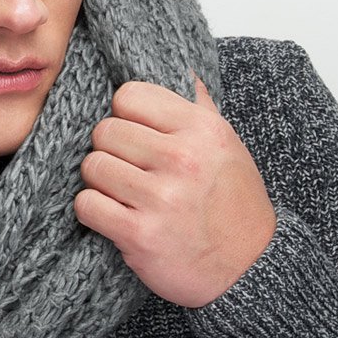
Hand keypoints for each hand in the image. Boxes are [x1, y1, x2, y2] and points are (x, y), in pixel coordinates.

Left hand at [73, 73, 275, 308]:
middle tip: (130, 170)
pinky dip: (94, 211)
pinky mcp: (140, 234)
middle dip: (111, 151)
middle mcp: (182, 158)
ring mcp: (160, 197)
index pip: (128, 96)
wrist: (250, 269)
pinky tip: (115, 216)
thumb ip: (199, 107)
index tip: (136, 135)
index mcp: (202, 129)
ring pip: (92, 166)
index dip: (125, 116)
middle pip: (105, 131)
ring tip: (124, 194)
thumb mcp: (227, 146)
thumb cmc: (234, 204)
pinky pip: (87, 204)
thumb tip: (182, 68)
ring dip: (100, 182)